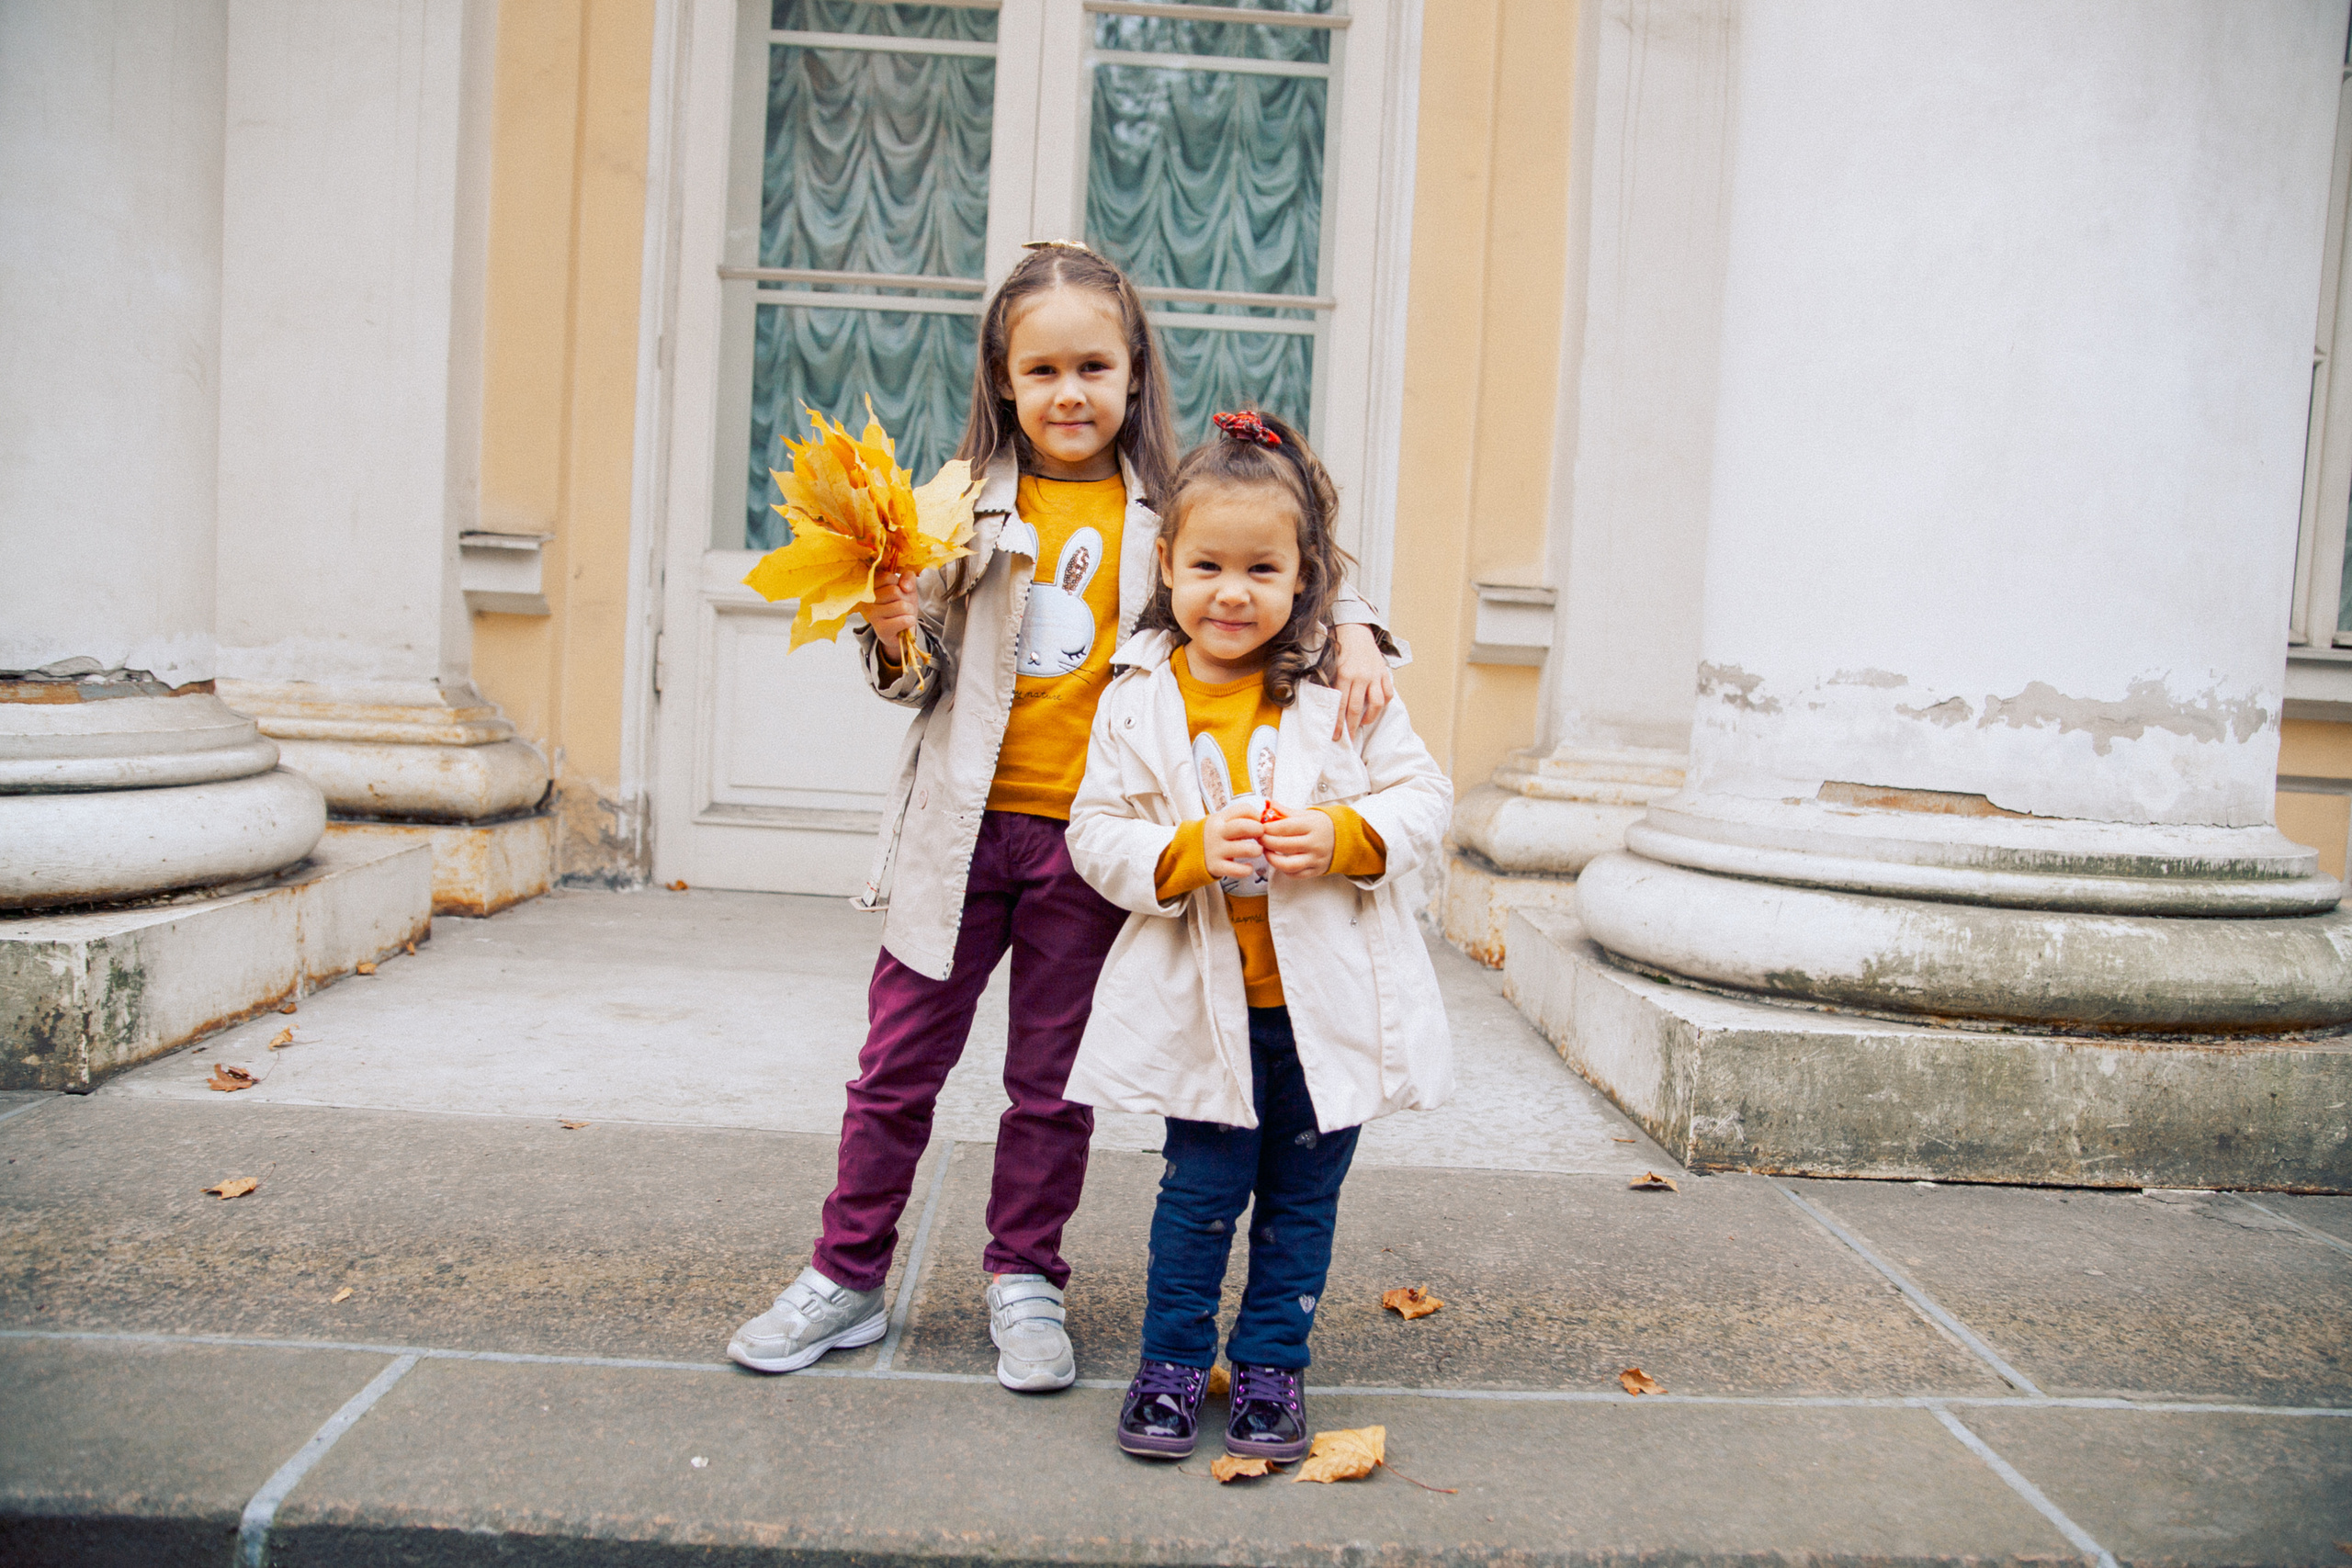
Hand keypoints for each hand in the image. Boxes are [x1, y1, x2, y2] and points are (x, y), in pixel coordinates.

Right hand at [858, 571, 919, 661]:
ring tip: (903, 615)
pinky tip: (905, 624)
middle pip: (894, 591)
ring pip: (901, 606)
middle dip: (905, 599)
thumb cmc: (902, 604)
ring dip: (909, 611)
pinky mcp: (881, 630)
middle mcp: (866, 600)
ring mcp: (872, 615)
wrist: (903, 629)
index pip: (887, 578)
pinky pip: (903, 620)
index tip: (897, 592)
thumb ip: (908, 577)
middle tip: (901, 606)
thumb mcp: (907, 587)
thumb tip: (905, 586)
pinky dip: (910, 621)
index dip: (899, 584)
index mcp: (870, 587)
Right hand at [1203, 800, 1266, 880]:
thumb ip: (1237, 819)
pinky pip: (1237, 870)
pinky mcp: (1216, 867)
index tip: (1258, 822)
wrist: (1186, 854)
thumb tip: (1262, 820)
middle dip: (1259, 830)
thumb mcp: (1219, 823)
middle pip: (1244, 827)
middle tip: (1261, 835)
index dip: (1256, 815)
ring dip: (1257, 850)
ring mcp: (1216, 850)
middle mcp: (1217, 833)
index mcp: (1219, 819)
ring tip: (1257, 851)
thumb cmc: (1211, 837)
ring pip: (1245, 849)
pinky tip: (1248, 867)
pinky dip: (1247, 869)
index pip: (1243, 809)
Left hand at [1262, 804, 1334, 878]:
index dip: (1268, 828)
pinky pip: (1296, 875)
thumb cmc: (1322, 825)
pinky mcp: (1316, 870)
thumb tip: (1267, 804)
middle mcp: (1315, 843)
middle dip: (1266, 842)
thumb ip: (1285, 811)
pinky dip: (1284, 870)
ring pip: (1289, 865)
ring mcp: (1316, 859)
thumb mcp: (1306, 814)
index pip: (1285, 827)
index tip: (1260, 827)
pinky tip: (1279, 861)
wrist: (1344, 838)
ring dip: (1272, 859)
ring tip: (1266, 852)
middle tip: (1259, 838)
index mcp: (1312, 825)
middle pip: (1283, 845)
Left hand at [1329, 622, 1393, 738]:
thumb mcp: (1332, 665)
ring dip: (1369, 717)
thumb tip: (1327, 706)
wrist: (1356, 631)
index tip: (1336, 736)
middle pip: (1356, 708)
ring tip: (1362, 723)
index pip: (1341, 705)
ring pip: (1376, 703)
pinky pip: (1388, 693)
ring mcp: (1374, 675)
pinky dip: (1383, 704)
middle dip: (1351, 726)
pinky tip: (1375, 708)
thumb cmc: (1341, 649)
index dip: (1339, 723)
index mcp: (1344, 674)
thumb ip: (1331, 684)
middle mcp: (1360, 676)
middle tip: (1348, 739)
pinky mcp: (1384, 673)